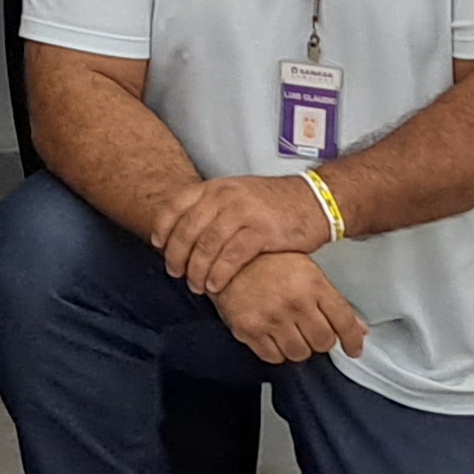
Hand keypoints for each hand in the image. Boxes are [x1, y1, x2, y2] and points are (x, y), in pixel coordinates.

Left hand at [158, 171, 336, 301]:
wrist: (315, 201)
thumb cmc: (273, 204)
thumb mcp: (237, 195)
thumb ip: (211, 208)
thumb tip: (182, 232)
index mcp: (216, 187)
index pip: (177, 205)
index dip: (163, 228)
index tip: (158, 246)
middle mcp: (226, 196)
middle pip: (188, 229)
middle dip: (177, 255)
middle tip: (175, 273)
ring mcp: (244, 212)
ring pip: (207, 245)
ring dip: (196, 270)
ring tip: (195, 286)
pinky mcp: (262, 231)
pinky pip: (231, 257)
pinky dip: (219, 274)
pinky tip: (215, 286)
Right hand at [211, 249, 366, 366]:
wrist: (224, 256)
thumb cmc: (267, 261)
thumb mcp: (307, 271)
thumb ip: (333, 301)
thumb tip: (359, 328)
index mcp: (312, 283)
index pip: (344, 322)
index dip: (353, 340)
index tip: (354, 348)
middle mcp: (294, 302)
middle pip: (323, 342)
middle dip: (320, 339)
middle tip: (312, 329)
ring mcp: (271, 317)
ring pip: (300, 353)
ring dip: (299, 346)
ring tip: (290, 331)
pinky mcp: (249, 329)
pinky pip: (273, 357)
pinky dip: (277, 350)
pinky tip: (274, 334)